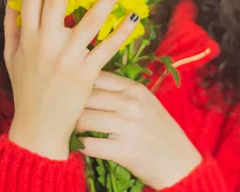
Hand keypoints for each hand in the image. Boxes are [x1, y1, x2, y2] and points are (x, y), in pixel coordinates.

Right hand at [4, 0, 137, 159]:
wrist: (38, 128)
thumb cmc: (25, 89)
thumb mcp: (11, 57)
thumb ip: (11, 24)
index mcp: (27, 37)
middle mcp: (45, 44)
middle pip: (56, 0)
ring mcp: (68, 58)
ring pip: (89, 20)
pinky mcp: (87, 73)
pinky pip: (108, 47)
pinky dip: (123, 32)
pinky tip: (135, 16)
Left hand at [77, 72, 202, 188]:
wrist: (179, 163)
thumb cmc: (159, 131)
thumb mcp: (146, 103)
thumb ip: (121, 92)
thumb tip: (88, 81)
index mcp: (135, 89)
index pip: (97, 76)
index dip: (79, 82)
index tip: (68, 89)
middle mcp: (131, 104)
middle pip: (86, 96)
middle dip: (70, 104)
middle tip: (60, 110)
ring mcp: (127, 126)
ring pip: (84, 119)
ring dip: (72, 126)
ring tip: (67, 128)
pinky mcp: (123, 150)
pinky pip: (89, 145)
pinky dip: (80, 146)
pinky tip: (78, 146)